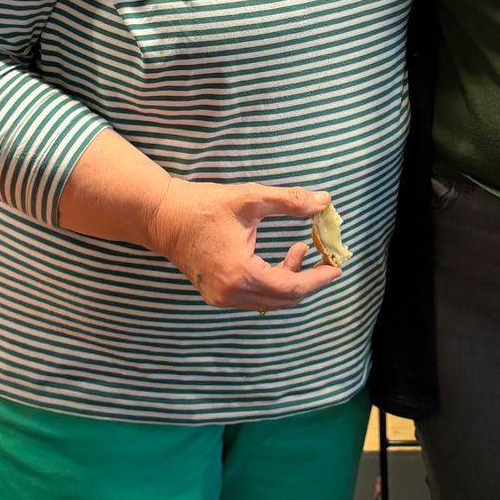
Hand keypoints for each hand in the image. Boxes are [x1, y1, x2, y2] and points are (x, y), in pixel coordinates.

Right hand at [146, 180, 341, 312]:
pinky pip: (255, 297)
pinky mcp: (216, 295)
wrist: (162, 216)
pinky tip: (279, 259)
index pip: (290, 287)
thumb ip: (290, 201)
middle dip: (308, 280)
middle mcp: (229, 293)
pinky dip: (273, 282)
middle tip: (324, 257)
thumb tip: (324, 201)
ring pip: (270, 300)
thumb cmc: (204, 205)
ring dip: (290, 280)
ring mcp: (221, 297)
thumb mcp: (250, 198)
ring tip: (299, 249)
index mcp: (239, 273)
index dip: (318, 279)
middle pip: (283, 299)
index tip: (336, 268)